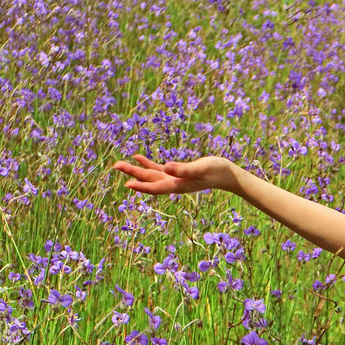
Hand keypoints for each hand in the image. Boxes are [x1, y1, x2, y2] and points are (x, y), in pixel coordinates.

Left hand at [111, 154, 236, 194]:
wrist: (229, 176)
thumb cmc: (218, 171)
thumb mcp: (202, 168)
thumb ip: (184, 169)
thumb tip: (166, 167)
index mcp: (179, 185)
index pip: (156, 187)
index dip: (141, 186)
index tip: (126, 184)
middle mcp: (174, 184)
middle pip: (149, 181)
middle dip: (133, 174)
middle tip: (116, 166)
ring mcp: (175, 179)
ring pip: (151, 175)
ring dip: (137, 170)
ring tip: (121, 164)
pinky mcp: (178, 173)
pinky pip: (159, 170)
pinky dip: (148, 164)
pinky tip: (138, 157)